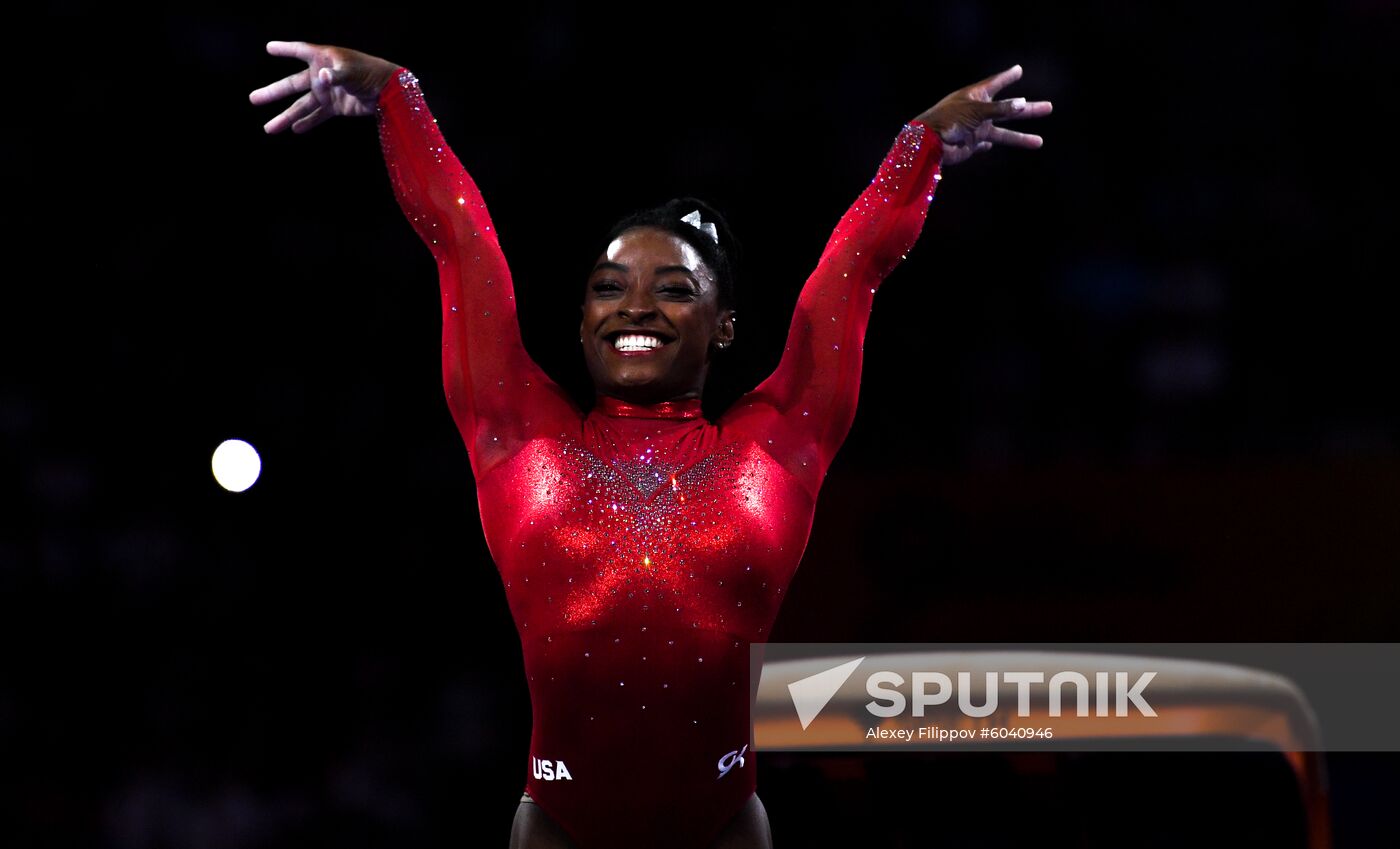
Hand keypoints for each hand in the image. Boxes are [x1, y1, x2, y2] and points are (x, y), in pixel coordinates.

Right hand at [249, 40, 400, 133]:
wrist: (389, 91)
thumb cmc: (370, 73)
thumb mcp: (353, 72)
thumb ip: (337, 75)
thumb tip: (323, 78)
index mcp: (323, 59)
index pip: (300, 51)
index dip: (285, 49)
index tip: (269, 48)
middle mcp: (321, 75)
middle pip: (292, 83)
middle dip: (273, 92)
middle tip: (252, 99)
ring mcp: (327, 92)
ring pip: (302, 105)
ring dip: (286, 117)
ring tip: (269, 129)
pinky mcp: (336, 106)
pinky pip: (318, 116)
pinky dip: (307, 123)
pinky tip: (295, 130)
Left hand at [913, 64, 1051, 166]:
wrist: (928, 144)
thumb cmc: (948, 120)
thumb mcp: (976, 111)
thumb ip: (999, 109)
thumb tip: (1021, 104)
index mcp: (976, 96)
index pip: (996, 83)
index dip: (1007, 76)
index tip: (1018, 69)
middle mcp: (978, 111)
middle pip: (1008, 109)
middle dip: (1029, 110)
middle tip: (1049, 107)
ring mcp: (975, 129)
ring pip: (1003, 133)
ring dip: (1020, 137)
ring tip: (1039, 141)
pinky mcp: (970, 145)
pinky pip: (982, 145)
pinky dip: (987, 146)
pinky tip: (991, 147)